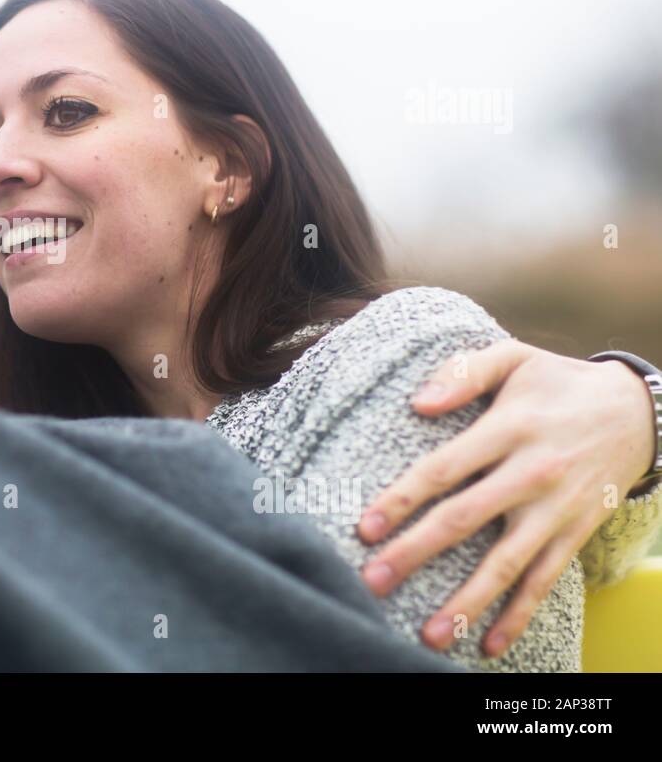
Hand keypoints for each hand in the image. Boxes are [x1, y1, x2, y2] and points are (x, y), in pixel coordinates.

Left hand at [355, 338, 655, 656]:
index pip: (444, 468)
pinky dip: (518, 614)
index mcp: (508, 428)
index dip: (402, 498)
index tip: (365, 527)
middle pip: (464, 519)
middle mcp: (530, 472)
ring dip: (466, 601)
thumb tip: (416, 402)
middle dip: (415, 553)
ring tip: (430, 633)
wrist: (638, 410)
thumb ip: (463, 373)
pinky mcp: (575, 532)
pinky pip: (545, 579)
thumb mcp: (514, 357)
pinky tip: (490, 643)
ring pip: (506, 562)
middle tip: (372, 582)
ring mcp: (555, 508)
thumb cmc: (558, 382)